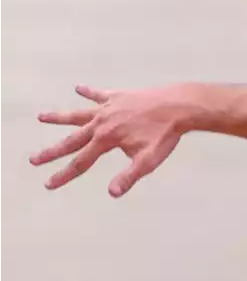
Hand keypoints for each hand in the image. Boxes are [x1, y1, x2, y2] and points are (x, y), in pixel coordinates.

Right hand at [30, 85, 198, 196]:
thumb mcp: (148, 160)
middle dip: (52, 152)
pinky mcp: (119, 97)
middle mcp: (101, 123)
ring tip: (41, 116)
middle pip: (72, 140)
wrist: (178, 106)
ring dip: (59, 117)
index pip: (81, 162)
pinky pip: (99, 94)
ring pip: (78, 114)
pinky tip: (78, 87)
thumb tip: (112, 193)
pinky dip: (88, 91)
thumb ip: (129, 176)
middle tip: (33, 159)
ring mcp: (109, 108)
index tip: (48, 184)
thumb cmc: (165, 134)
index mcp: (107, 140)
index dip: (63, 175)